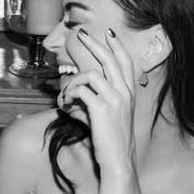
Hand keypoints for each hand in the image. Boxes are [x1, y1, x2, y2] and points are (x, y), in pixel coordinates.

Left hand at [59, 28, 136, 169]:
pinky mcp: (101, 108)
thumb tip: (71, 99)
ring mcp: (114, 99)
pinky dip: (68, 95)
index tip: (109, 33)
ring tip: (65, 95)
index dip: (117, 46)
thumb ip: (90, 105)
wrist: (118, 160)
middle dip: (94, 44)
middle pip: (109, 60)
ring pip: (89, 75)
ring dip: (72, 82)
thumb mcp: (104, 119)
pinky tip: (65, 105)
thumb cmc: (110, 142)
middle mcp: (124, 93)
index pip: (125, 62)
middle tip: (81, 34)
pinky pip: (80, 91)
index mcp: (128, 94)